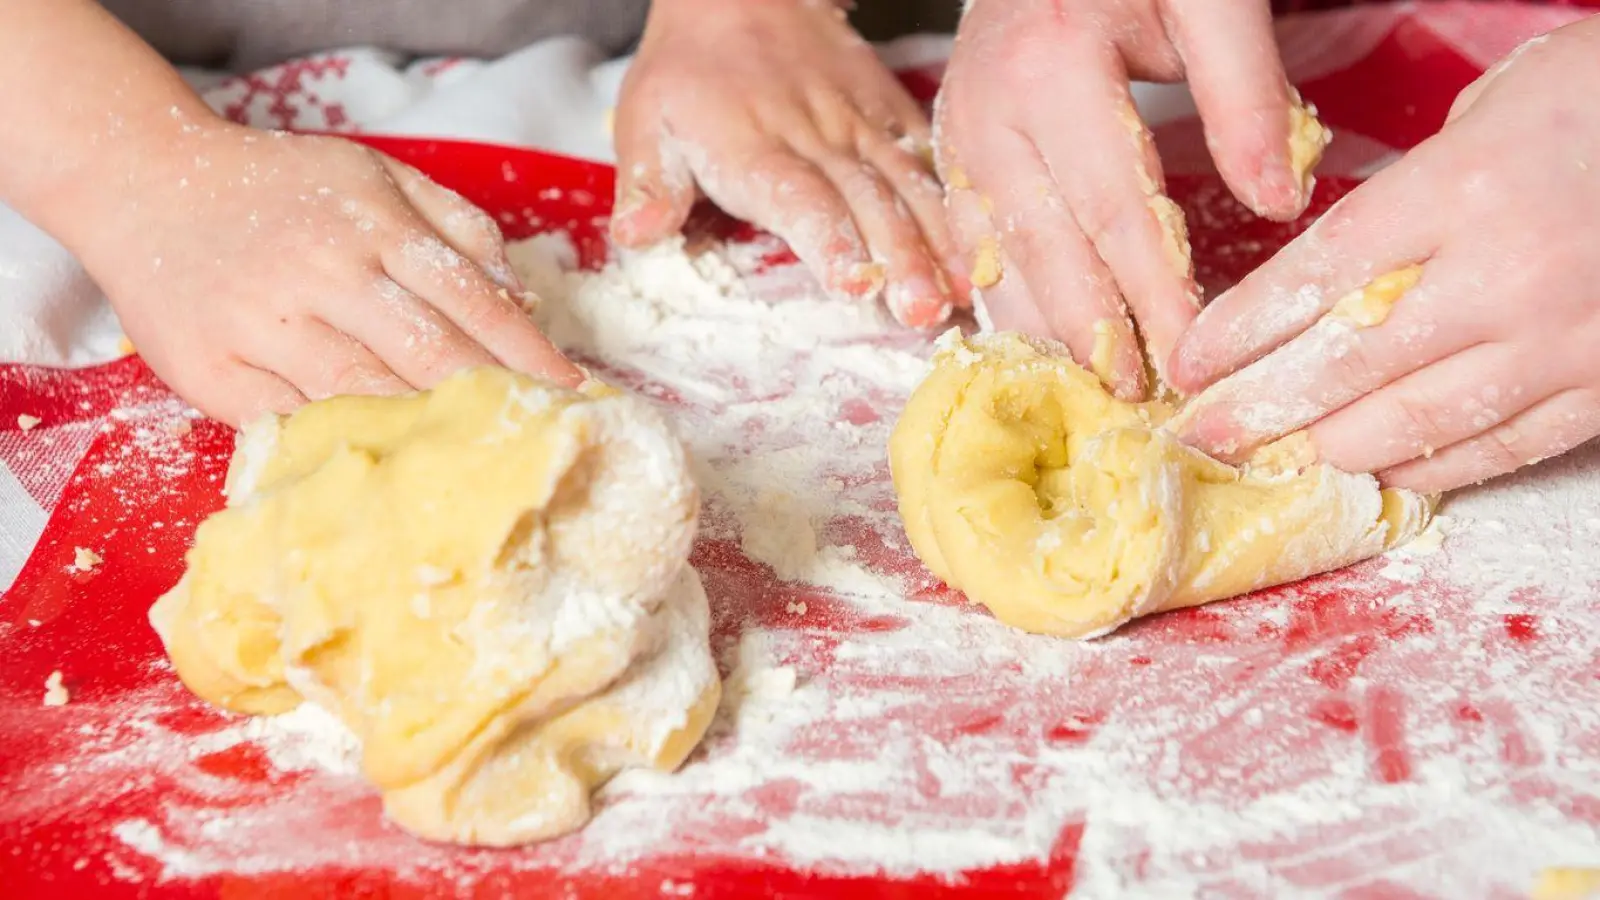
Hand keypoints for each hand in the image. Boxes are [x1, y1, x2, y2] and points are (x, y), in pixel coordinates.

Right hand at [74, 125, 580, 425]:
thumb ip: (457, 228)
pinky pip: (294, 425)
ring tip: (491, 471)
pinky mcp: (215, 373)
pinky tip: (395, 477)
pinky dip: (346, 452)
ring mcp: (266, 327)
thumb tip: (525, 298)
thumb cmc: (281, 189)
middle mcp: (326, 276)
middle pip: (432, 358)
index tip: (580, 398)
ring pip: (367, 398)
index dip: (533, 358)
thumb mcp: (376, 177)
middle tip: (550, 448)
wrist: (145, 185)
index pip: (475, 305)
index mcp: (374, 228)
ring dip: (435, 439)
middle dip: (499, 407)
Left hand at [610, 0, 964, 327]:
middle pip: (867, 202)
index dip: (830, 241)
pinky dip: (956, 202)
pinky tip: (981, 249)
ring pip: (907, 184)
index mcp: (752, 146)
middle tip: (923, 312)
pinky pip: (928, 157)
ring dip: (937, 241)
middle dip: (900, 259)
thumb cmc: (688, 73)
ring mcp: (859, 123)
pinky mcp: (888, 113)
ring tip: (962, 294)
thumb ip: (648, 185)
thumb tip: (638, 237)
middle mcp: (815, 136)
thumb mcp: (644, 121)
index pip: (800, 198)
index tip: (855, 282)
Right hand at [936, 0, 1322, 397]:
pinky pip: (971, 248)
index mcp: (1050, 70)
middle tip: (1141, 405)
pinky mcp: (951, 155)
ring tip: (1093, 395)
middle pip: (1045, 252)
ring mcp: (958, 138)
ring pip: (996, 260)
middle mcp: (989, 113)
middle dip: (1094, 338)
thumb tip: (1280, 202)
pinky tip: (1038, 345)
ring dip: (1044, 334)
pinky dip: (1005, 302)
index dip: (1154, 296)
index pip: (1114, 213)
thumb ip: (1246, 92)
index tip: (1192, 362)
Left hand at [1170, 19, 1599, 492]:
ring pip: (1421, 422)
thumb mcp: (1489, 112)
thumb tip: (1343, 268)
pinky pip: (1505, 446)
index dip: (1242, 331)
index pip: (1318, 276)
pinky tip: (1381, 472)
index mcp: (1463, 188)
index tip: (1191, 365)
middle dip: (1263, 410)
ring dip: (1335, 449)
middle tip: (1207, 437)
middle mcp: (1507, 272)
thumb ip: (1412, 192)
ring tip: (1280, 461)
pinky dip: (1435, 467)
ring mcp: (1562, 337)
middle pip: (1351, 364)